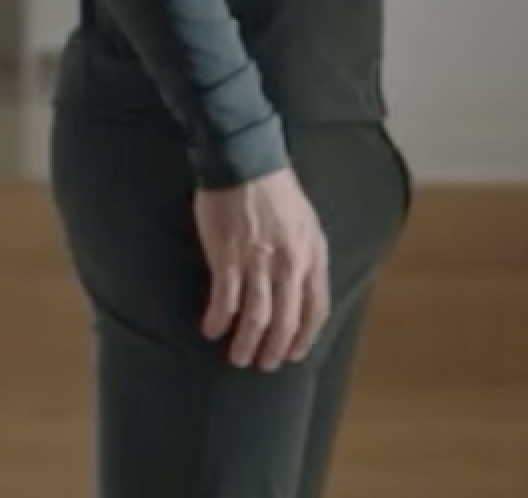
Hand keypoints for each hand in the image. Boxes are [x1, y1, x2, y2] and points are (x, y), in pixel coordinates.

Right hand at [194, 167, 329, 371]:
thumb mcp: (307, 224)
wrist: (246, 164)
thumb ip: (306, 257)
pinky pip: (225, 300)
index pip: (315, 310)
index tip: (294, 354)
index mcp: (313, 256)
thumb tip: (299, 289)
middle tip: (264, 364)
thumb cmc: (278, 191)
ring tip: (238, 357)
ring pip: (256, 318)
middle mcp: (290, 265)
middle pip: (286, 321)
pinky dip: (218, 320)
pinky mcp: (228, 259)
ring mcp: (259, 263)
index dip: (305, 337)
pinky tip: (211, 329)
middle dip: (275, 349)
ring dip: (246, 343)